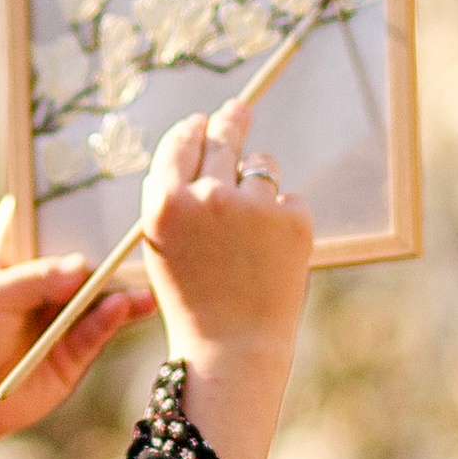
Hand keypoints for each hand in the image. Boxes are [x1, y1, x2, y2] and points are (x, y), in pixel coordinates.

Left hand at [0, 199, 153, 458]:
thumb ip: (35, 278)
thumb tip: (81, 266)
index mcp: (9, 263)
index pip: (34, 223)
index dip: (56, 202)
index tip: (88, 178)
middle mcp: (40, 287)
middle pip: (77, 257)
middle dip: (103, 241)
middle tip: (135, 222)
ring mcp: (58, 320)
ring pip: (97, 294)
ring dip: (121, 282)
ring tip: (147, 267)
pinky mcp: (72, 354)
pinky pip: (99, 330)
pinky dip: (114, 316)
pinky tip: (126, 303)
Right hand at [140, 99, 311, 458]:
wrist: (233, 348)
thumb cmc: (192, 298)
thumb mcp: (163, 243)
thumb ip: (173, 193)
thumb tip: (199, 135)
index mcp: (166, 202)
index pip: (180, 142)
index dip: (193, 129)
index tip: (203, 122)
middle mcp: (208, 195)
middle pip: (224, 137)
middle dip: (231, 122)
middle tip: (238, 110)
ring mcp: (254, 206)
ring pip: (263, 166)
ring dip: (258, 183)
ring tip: (250, 231)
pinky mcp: (294, 220)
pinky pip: (290, 199)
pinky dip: (284, 218)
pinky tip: (270, 254)